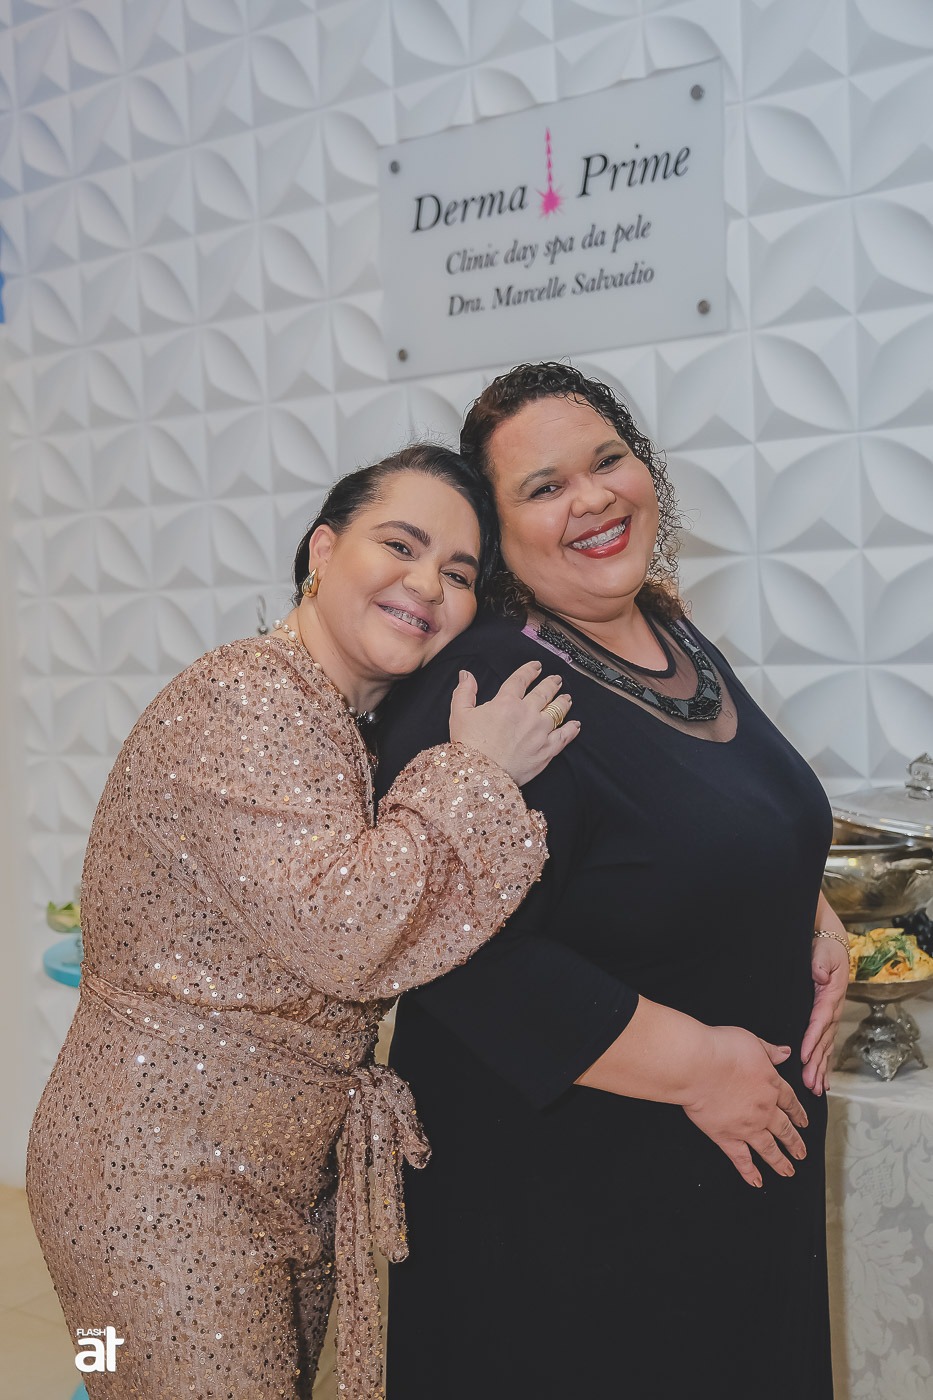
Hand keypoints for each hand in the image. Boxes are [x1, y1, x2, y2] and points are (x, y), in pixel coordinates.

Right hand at [448, 661, 579, 785]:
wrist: (481, 775)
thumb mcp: (459, 714)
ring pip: (557, 711)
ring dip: (563, 702)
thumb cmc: (468, 746)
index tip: (536, 666)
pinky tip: (575, 725)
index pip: (521, 680)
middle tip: (556, 680)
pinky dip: (571, 729)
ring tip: (567, 698)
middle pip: (544, 693)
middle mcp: (527, 713)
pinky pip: (564, 736)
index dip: (529, 671)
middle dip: (551, 684)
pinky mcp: (546, 750)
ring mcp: (539, 732)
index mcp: (506, 702)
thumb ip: (464, 692)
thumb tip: (466, 674)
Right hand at [681, 1026, 808, 1188]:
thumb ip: (769, 1051)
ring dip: (780, 1161)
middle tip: (802, 1153)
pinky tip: (757, 1181)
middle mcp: (764, 1109)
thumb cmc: (722, 1048)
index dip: (798, 1114)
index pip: (790, 1102)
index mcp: (771, 1084)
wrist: (699, 1065)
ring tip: (788, 1171)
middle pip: (784, 1130)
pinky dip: (750, 1172)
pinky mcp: (727, 1137)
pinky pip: (742, 1159)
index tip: (804, 1123)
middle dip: (795, 1142)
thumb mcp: (751, 1041)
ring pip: (769, 1149)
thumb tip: (785, 1052)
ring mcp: (747, 1126)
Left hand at [801, 934, 848, 1095]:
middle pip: (824, 1040)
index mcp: (830, 995)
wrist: (832, 943)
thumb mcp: (823, 951)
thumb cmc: (825, 948)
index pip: (820, 1020)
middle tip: (809, 1084)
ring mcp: (832, 1015)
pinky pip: (826, 1043)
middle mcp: (833, 1009)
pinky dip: (824, 1062)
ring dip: (821, 1068)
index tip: (804, 1055)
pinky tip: (822, 1080)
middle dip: (816, 1063)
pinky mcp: (827, 1018)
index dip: (812, 1039)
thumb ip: (820, 963)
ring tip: (816, 1089)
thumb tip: (820, 975)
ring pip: (826, 1047)